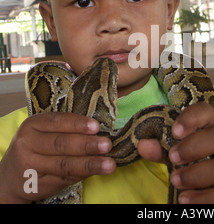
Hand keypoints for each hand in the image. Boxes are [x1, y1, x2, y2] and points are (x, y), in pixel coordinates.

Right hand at [0, 112, 114, 202]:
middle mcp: (27, 144)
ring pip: (64, 165)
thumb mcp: (44, 130)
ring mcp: (31, 167)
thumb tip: (99, 129)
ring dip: (90, 164)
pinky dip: (83, 174)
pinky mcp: (37, 185)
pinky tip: (97, 171)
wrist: (11, 175)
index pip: (56, 121)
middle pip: (61, 144)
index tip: (96, 126)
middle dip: (87, 145)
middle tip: (107, 145)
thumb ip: (66, 128)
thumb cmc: (38, 144)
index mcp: (32, 125)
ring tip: (109, 164)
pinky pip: (64, 179)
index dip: (77, 124)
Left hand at [138, 102, 213, 203]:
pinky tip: (184, 199)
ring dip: (196, 175)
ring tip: (175, 180)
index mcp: (212, 123)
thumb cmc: (198, 155)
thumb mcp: (180, 146)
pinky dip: (202, 198)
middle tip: (173, 158)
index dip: (190, 119)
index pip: (205, 111)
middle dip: (193, 148)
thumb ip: (161, 146)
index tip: (175, 131)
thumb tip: (143, 146)